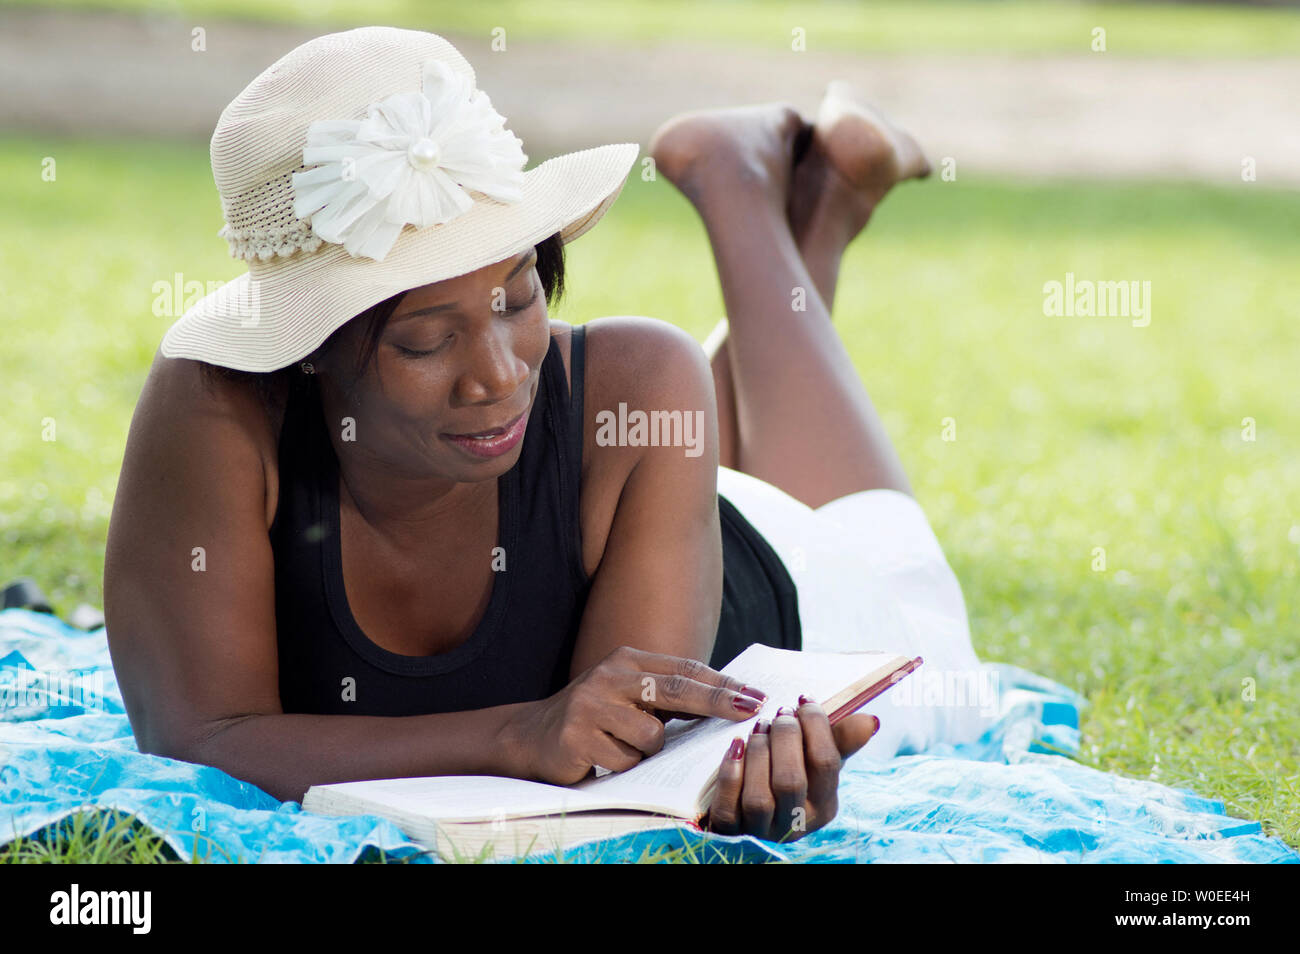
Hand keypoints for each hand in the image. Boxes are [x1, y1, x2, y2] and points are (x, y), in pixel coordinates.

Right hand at [502, 646, 767, 784]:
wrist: (531, 735)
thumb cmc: (595, 717)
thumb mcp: (629, 695)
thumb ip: (667, 695)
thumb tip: (728, 703)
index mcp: (628, 660)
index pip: (685, 670)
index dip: (722, 685)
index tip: (757, 697)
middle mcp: (610, 676)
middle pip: (677, 690)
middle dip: (718, 703)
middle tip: (753, 711)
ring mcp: (591, 705)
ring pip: (651, 737)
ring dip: (647, 751)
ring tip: (623, 747)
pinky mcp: (577, 736)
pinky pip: (624, 761)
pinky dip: (623, 767)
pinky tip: (602, 759)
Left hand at [704, 698, 878, 841]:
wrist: (749, 808)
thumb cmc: (789, 773)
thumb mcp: (816, 761)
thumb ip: (840, 740)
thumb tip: (870, 720)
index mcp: (824, 806)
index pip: (826, 763)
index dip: (815, 725)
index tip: (803, 701)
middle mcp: (796, 824)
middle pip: (790, 780)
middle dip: (784, 737)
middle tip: (779, 714)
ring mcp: (762, 830)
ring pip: (758, 798)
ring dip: (757, 753)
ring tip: (759, 728)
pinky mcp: (731, 830)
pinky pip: (728, 807)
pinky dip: (731, 772)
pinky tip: (735, 747)